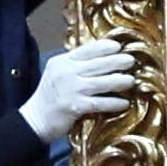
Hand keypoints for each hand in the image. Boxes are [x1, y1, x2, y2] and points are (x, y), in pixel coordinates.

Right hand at [18, 36, 136, 142]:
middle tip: (131, 61)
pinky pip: (99, 102)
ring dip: (119, 81)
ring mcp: (70, 89)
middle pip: (97, 64)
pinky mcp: (74, 106)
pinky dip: (114, 103)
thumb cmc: (50, 96)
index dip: (104, 47)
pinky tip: (124, 103)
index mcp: (62, 61)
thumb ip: (75, 65)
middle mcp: (66, 72)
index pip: (87, 49)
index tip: (118, 46)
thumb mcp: (58, 73)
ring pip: (101, 82)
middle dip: (117, 61)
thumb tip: (102, 58)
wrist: (35, 119)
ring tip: (131, 81)